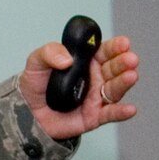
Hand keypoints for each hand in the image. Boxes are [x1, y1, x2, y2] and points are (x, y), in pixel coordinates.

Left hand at [21, 34, 140, 140]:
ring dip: (124, 82)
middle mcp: (96, 78)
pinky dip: (121, 112)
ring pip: (115, 89)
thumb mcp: (36, 63)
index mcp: (86, 61)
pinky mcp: (94, 116)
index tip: (123, 43)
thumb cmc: (35, 85)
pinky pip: (110, 114)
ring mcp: (97, 97)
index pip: (104, 51)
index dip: (115, 47)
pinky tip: (130, 109)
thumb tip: (67, 59)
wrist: (27, 113)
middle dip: (123, 62)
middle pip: (114, 69)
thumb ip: (49, 53)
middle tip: (130, 58)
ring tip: (131, 76)